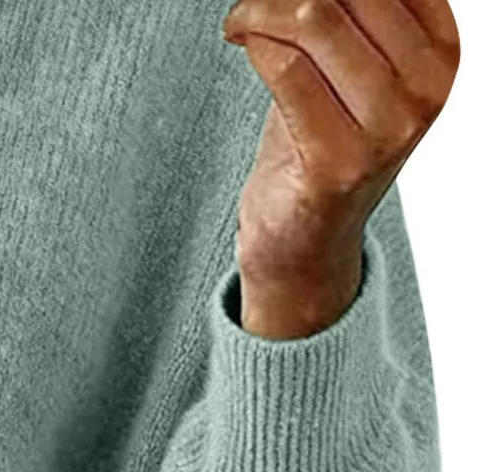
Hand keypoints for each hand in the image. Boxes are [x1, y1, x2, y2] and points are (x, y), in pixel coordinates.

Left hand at [222, 0, 459, 336]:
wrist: (303, 238)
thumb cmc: (323, 142)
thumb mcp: (353, 64)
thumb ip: (348, 12)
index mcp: (442, 52)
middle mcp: (427, 89)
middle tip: (256, 1)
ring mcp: (387, 128)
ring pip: (313, 17)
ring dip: (260, 7)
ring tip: (242, 19)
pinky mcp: (337, 161)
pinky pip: (285, 67)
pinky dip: (252, 41)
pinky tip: (239, 40)